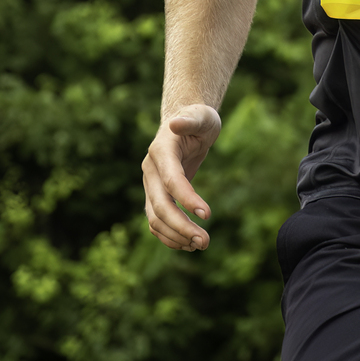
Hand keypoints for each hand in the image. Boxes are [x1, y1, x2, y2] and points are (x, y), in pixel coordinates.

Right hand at [141, 104, 221, 251]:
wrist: (185, 125)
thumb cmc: (198, 119)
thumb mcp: (201, 116)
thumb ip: (190, 120)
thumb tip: (175, 124)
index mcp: (161, 151)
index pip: (171, 181)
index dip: (187, 199)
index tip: (208, 215)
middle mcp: (151, 171)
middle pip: (160, 206)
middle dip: (181, 226)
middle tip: (206, 242)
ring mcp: (151, 185)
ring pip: (156, 218)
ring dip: (176, 236)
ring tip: (202, 244)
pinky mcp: (156, 195)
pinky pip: (157, 221)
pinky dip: (170, 236)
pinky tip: (189, 244)